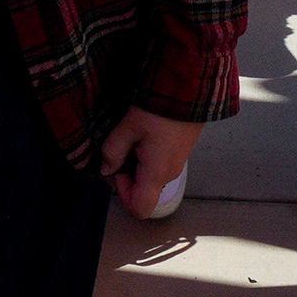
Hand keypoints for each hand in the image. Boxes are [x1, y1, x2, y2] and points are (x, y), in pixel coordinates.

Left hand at [99, 106, 201, 220]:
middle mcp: (169, 174)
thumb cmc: (159, 108)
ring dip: (136, 163)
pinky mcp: (180, 152)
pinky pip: (159, 164)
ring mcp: (177, 163)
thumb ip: (113, 150)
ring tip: (132, 136)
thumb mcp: (129, 126)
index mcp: (157, 173)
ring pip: (150, 177)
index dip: (122, 193)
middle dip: (126, 174)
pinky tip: (144, 133)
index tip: (118, 168)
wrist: (189, 88)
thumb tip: (106, 168)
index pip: (139, 208)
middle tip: (120, 146)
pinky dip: (147, 155)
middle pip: (143, 191)